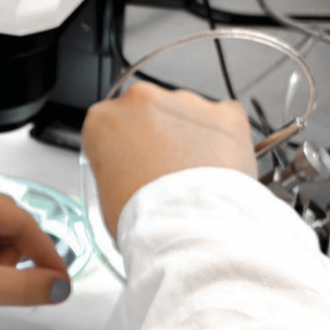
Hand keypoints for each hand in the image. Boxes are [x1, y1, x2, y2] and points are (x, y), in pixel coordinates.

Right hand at [82, 83, 257, 232]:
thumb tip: (130, 172)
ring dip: (191, 137)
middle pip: (148, 111)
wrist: (190, 228)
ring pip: (187, 114)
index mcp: (104, 119)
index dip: (124, 147)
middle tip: (166, 172)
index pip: (109, 124)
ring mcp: (185, 103)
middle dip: (158, 135)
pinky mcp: (225, 113)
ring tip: (196, 177)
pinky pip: (226, 120)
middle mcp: (142, 101)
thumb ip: (115, 168)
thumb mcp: (106, 195)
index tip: (133, 163)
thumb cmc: (146, 218)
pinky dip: (226, 139)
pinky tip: (220, 168)